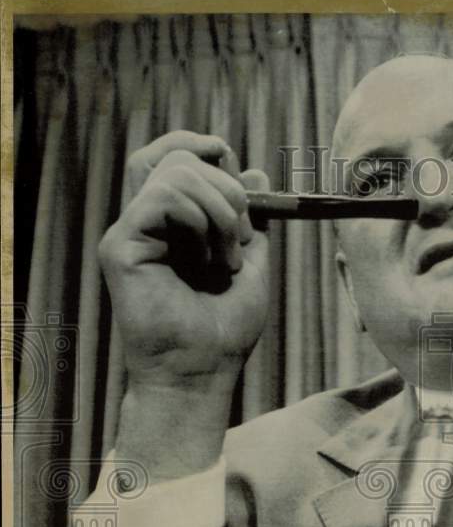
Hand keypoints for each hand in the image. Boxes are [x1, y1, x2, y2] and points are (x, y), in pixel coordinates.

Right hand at [100, 131, 270, 477]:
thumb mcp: (250, 263)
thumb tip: (256, 172)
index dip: (212, 155)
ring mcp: (131, 231)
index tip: (248, 185)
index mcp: (174, 223)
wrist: (202, 371)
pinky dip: (198, 219)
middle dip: (227, 186)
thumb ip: (251, 219)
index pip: (176, 157)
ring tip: (227, 257)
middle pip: (175, 157)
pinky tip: (208, 258)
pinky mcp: (121, 245)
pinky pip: (160, 197)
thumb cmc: (224, 329)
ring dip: (220, 210)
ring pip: (174, 173)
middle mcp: (147, 223)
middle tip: (243, 234)